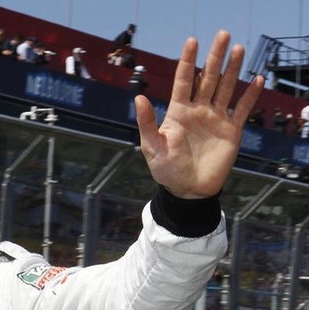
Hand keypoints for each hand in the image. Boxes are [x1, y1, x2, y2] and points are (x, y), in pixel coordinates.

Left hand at [135, 30, 263, 198]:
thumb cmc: (166, 170)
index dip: (188, 61)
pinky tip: (256, 79)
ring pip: (225, 88)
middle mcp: (198, 110)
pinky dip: (250, 95)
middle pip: (208, 78)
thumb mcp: (152, 146)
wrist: (188, 190)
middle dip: (215, 57)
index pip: (184, 81)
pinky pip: (243, 109)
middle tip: (222, 35)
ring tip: (238, 49)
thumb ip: (147, 123)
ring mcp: (215, 118)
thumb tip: (138, 97)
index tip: (192, 41)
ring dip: (232, 69)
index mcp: (178, 112)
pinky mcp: (231, 130)